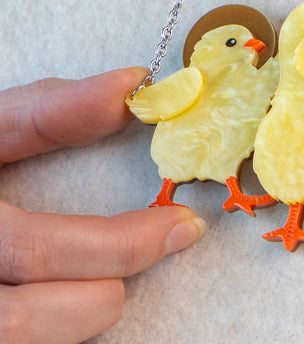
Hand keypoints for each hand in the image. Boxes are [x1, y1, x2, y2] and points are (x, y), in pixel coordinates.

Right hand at [0, 68, 206, 343]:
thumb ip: (49, 111)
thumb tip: (132, 86)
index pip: (37, 249)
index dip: (121, 243)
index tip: (180, 222)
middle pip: (21, 318)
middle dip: (106, 286)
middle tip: (164, 242)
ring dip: (75, 321)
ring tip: (110, 285)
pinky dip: (49, 330)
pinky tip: (66, 298)